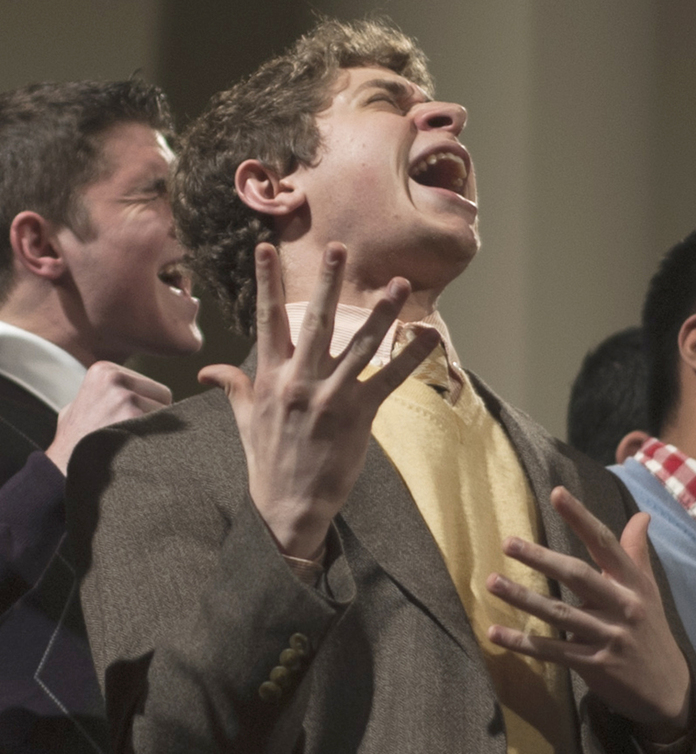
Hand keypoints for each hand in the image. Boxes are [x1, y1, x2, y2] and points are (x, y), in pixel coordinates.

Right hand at [46, 361, 171, 474]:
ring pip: (167, 415)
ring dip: (156, 432)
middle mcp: (115, 378)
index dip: (146, 410)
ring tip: (130, 444)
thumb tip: (125, 392)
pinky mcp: (133, 417)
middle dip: (155, 418)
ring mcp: (125, 397)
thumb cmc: (75, 442)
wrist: (63, 469)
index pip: (153, 388)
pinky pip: (166, 430)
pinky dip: (158, 443)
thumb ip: (102, 394)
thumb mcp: (79, 407)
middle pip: (164, 398)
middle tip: (132, 436)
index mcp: (105, 370)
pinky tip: (136, 450)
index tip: (125, 424)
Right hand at [198, 242, 437, 558]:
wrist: (288, 505)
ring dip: (382, 312)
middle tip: (339, 249)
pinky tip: (428, 338)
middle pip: (316, 321)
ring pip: (359, 344)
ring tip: (399, 284)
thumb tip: (208, 369)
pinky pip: (388, 380)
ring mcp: (330, 397)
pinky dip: (410, 358)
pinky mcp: (358, 415)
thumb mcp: (244, 421)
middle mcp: (299, 381)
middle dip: (329, 283)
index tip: (264, 248)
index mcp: (270, 378)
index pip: (268, 320)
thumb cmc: (268, 460)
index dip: (267, 282)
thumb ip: (233, 387)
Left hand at [486, 485, 691, 737]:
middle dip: (541, 558)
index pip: (605, 543)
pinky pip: (553, 651)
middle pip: (577, 576)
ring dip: (523, 598)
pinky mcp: (595, 665)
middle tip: (507, 542)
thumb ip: (637, 552)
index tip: (556, 493)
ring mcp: (609, 637)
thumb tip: (642, 515)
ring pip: (560, 613)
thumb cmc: (650, 631)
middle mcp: (623, 606)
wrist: (668, 691)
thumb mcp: (648, 591)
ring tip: (492, 583)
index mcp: (633, 582)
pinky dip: (524, 643)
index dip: (581, 518)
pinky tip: (496, 633)